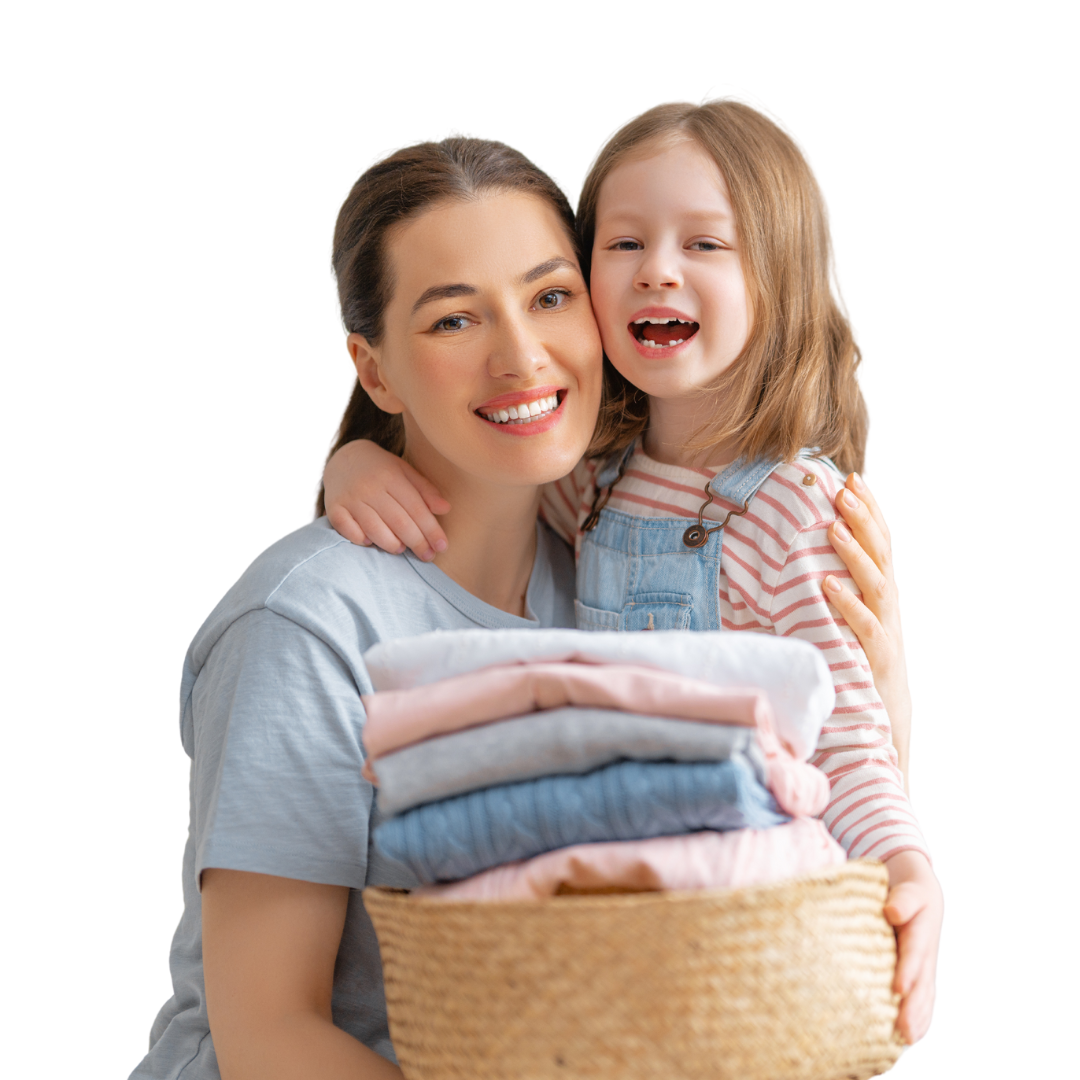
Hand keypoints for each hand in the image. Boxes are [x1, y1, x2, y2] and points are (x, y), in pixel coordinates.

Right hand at [323, 440, 449, 561]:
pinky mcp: (334, 508)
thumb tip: (445, 509)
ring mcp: (351, 499)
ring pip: (375, 529)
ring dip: (392, 544)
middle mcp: (370, 487)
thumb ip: (425, 490)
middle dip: (417, 543)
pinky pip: (349, 531)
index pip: (416, 508)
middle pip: (399, 522)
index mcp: (391, 476)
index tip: (442, 546)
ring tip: (402, 549)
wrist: (343, 457)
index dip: (431, 530)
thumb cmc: (381, 469)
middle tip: (427, 556)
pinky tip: (371, 543)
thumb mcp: (404, 471)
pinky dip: (362, 540)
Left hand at [822, 473, 911, 790]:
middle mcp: (889, 613)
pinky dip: (848, 604)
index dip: (868, 512)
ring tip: (834, 524)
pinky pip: (864, 629)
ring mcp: (887, 637)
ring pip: (877, 585)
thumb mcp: (841, 631)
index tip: (850, 478)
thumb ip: (826, 600)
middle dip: (865, 519)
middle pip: (883, 556)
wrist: (884, 738)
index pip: (880, 547)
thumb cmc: (855, 677)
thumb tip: (789, 565)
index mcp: (880, 600)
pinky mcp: (878, 664)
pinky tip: (826, 584)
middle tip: (843, 488)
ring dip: (855, 553)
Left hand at [882, 851, 942, 1045]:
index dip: (908, 971)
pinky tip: (912, 1037)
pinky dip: (921, 1018)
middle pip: (921, 983)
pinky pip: (925, 1000)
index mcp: (920, 932)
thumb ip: (902, 900)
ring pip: (924, 996)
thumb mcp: (907, 890)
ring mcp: (927, 967)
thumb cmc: (908, 892)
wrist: (923, 895)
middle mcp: (926, 954)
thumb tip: (891, 911)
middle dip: (912, 1007)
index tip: (899, 989)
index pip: (914, 953)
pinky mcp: (923, 976)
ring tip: (907, 1039)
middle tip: (903, 1030)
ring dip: (917, 1018)